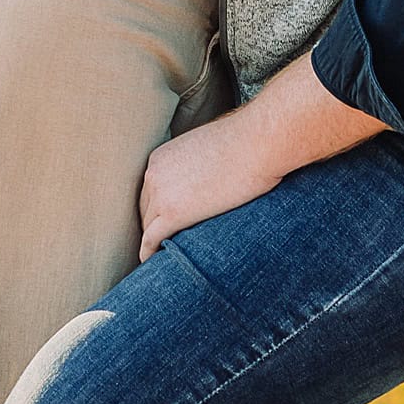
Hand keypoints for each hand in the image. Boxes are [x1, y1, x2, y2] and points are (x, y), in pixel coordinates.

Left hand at [138, 107, 284, 260]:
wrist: (257, 143)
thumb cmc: (243, 142)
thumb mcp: (208, 148)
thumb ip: (195, 163)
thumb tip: (206, 176)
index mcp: (161, 157)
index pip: (150, 191)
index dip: (158, 208)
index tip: (166, 220)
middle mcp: (153, 173)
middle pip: (146, 209)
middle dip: (154, 224)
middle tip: (164, 241)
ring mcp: (162, 194)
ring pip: (148, 226)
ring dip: (154, 240)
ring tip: (162, 255)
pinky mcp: (174, 213)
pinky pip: (152, 240)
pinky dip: (149, 252)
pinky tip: (152, 261)